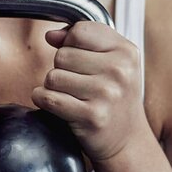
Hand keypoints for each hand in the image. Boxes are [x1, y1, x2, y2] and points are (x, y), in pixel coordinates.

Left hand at [31, 22, 143, 162]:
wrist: (127, 140)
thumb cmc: (114, 96)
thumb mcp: (111, 61)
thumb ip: (82, 40)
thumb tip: (51, 35)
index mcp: (126, 51)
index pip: (79, 32)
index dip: (71, 44)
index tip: (79, 58)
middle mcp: (119, 71)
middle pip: (62, 55)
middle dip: (63, 68)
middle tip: (79, 83)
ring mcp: (107, 94)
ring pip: (53, 77)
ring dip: (54, 87)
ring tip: (73, 96)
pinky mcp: (92, 116)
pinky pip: (49, 98)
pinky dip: (44, 100)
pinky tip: (59, 105)